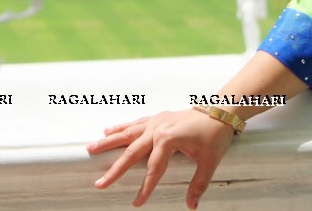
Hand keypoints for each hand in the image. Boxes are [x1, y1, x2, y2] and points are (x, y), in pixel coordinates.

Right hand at [87, 109, 235, 208]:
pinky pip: (135, 124)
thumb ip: (199, 183)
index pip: (153, 169)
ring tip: (90, 148)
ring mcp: (157, 121)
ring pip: (127, 133)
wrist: (222, 110)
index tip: (137, 203)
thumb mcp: (209, 161)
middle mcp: (158, 129)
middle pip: (131, 152)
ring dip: (108, 141)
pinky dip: (121, 127)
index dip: (145, 188)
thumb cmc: (215, 134)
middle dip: (115, 169)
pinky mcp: (159, 118)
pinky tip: (108, 130)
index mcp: (168, 139)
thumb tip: (192, 205)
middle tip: (99, 184)